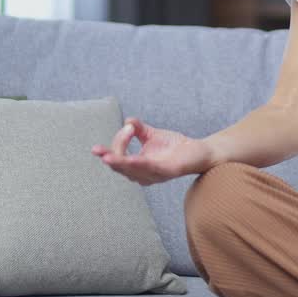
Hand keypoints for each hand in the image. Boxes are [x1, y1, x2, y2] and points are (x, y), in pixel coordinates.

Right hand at [91, 117, 212, 185]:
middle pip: (120, 167)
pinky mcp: (167, 172)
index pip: (117, 157)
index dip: (117, 142)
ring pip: (132, 171)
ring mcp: (154, 176)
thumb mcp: (151, 135)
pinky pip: (151, 169)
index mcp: (136, 167)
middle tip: (98, 151)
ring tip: (107, 157)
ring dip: (120, 163)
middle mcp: (142, 175)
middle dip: (109, 157)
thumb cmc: (174, 145)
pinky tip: (132, 159)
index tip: (128, 127)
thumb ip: (138, 128)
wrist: (199, 150)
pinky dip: (140, 164)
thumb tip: (127, 121)